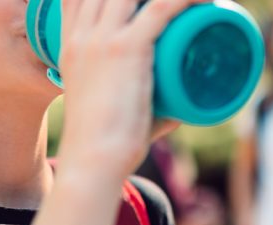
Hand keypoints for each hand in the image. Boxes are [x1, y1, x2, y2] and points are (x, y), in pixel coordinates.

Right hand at [56, 0, 207, 183]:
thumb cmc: (105, 147)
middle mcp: (81, 36)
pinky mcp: (125, 48)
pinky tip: (202, 0)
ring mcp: (101, 39)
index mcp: (70, 46)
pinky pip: (162, 5)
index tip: (134, 5)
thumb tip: (179, 110)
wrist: (93, 161)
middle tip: (172, 7)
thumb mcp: (115, 113)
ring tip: (193, 2)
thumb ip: (149, 107)